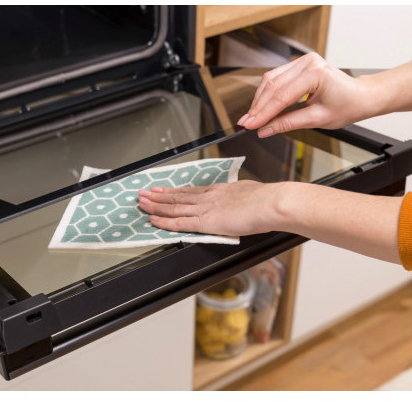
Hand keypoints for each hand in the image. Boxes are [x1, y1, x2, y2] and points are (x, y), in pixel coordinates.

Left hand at [138, 181, 282, 236]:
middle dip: (158, 196)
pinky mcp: (206, 221)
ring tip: (141, 203)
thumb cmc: (267, 201)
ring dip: (155, 205)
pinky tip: (153, 220)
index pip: (191, 191)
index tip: (162, 189)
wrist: (270, 204)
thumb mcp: (250, 193)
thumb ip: (239, 198)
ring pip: (174, 207)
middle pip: (178, 197)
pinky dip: (164, 221)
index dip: (174, 191)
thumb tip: (241, 201)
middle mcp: (209, 197)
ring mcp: (205, 208)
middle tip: (143, 193)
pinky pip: (179, 222)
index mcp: (219, 190)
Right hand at [238, 52, 370, 135]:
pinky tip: (261, 106)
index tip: (250, 125)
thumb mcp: (317, 119)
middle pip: (272, 85)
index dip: (263, 113)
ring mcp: (303, 61)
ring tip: (251, 117)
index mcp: (315, 74)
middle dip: (258, 106)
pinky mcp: (299, 64)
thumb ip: (288, 123)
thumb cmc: (346, 106)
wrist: (360, 96)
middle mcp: (307, 63)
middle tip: (246, 123)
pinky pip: (277, 77)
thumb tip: (265, 130)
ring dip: (260, 99)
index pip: (281, 96)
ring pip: (271, 80)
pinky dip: (267, 93)